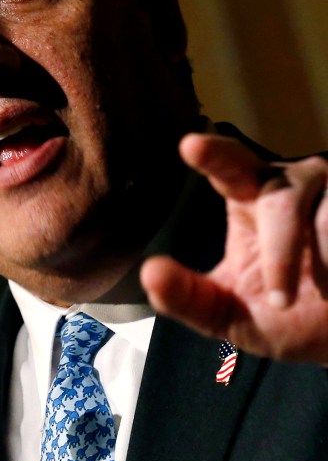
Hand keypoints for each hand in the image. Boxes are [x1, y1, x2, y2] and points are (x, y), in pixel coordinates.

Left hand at [140, 132, 327, 363]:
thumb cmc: (282, 315)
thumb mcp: (230, 315)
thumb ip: (191, 298)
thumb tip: (150, 273)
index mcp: (248, 195)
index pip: (228, 167)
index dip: (214, 155)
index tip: (190, 145)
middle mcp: (293, 185)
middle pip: (282, 198)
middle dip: (281, 245)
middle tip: (279, 298)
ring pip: (327, 226)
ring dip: (321, 274)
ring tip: (322, 299)